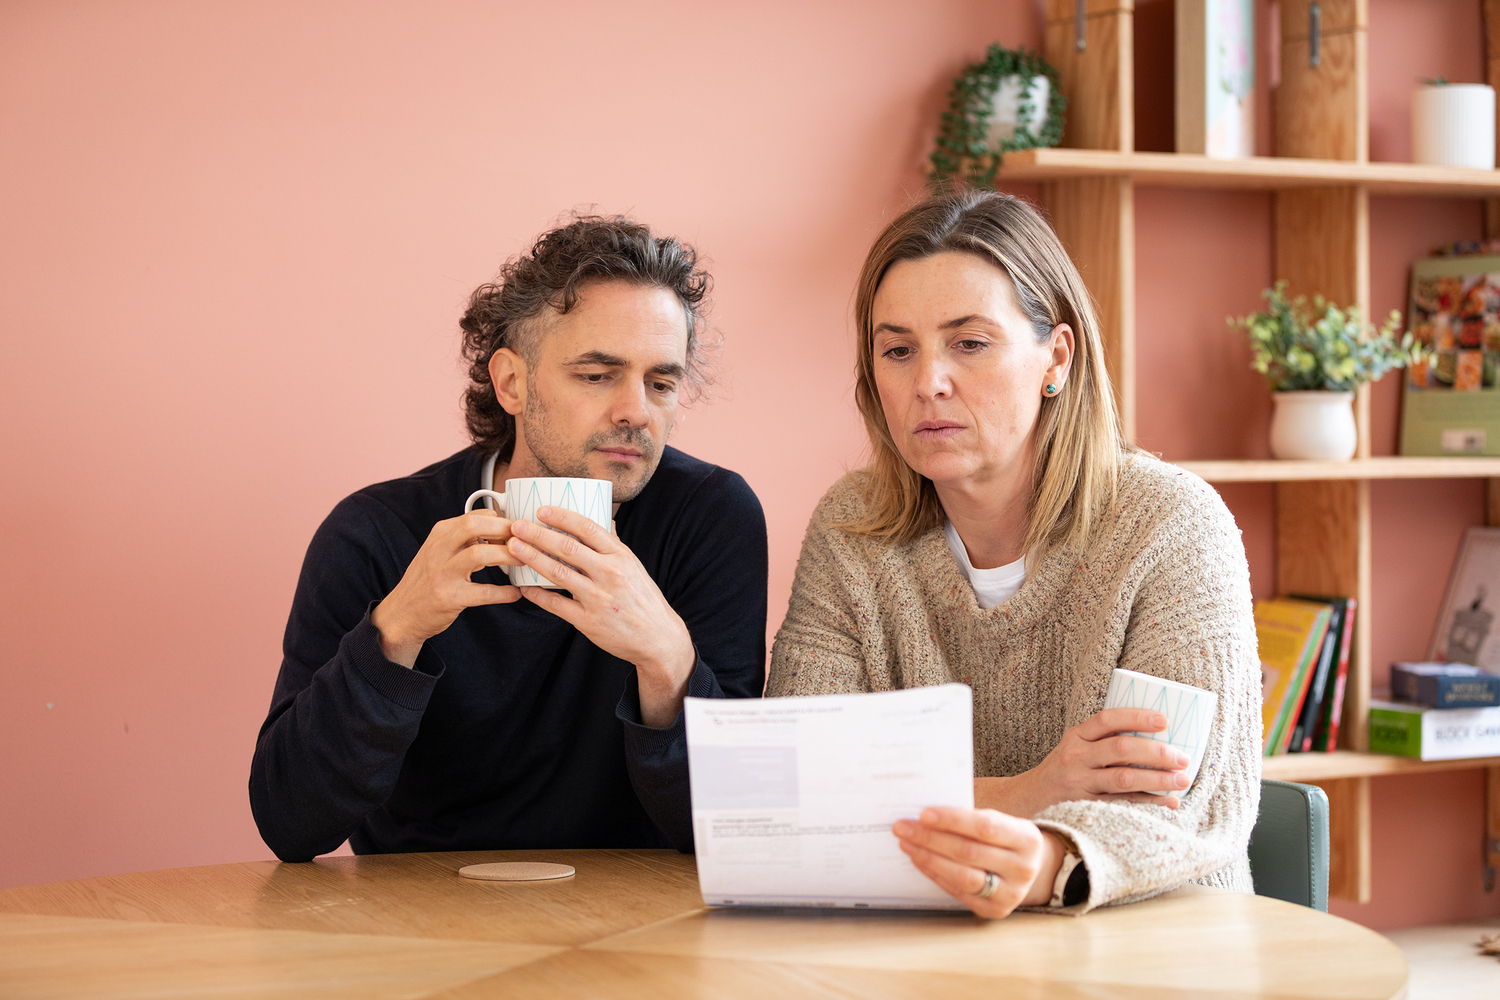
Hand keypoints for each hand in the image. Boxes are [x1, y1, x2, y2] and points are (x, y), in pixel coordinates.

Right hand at [370, 509, 521, 666]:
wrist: (401, 614)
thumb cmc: (427, 581)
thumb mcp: (439, 552)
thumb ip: (464, 539)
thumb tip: (500, 529)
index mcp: (440, 534)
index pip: (475, 515)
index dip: (502, 520)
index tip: (518, 530)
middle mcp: (439, 549)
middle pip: (475, 525)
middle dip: (505, 530)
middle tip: (527, 540)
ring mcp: (442, 573)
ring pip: (480, 554)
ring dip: (508, 556)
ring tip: (525, 562)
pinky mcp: (449, 597)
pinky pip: (484, 592)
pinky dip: (504, 593)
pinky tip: (516, 593)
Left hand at [507, 505, 694, 727]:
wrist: (658, 638)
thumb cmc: (644, 600)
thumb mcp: (634, 567)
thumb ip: (615, 544)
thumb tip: (604, 519)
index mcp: (621, 556)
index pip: (588, 528)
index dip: (562, 517)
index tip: (542, 510)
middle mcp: (609, 574)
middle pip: (567, 547)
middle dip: (538, 534)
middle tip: (517, 525)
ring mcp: (598, 598)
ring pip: (557, 572)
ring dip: (532, 557)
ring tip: (514, 547)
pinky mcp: (588, 621)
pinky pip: (556, 604)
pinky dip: (537, 594)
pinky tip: (523, 586)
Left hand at [893, 808, 1062, 917]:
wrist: (1027, 868)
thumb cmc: (1004, 838)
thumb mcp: (1000, 822)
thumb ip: (971, 817)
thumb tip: (927, 814)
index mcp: (1028, 838)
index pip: (985, 827)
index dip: (953, 820)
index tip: (923, 814)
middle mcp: (1024, 868)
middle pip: (969, 852)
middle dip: (931, 838)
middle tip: (903, 827)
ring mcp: (1011, 893)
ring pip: (962, 875)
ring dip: (928, 858)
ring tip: (906, 843)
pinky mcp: (995, 910)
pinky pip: (958, 892)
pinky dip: (935, 874)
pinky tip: (919, 860)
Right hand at [980, 708, 1190, 816]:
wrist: (1027, 800)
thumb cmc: (1062, 770)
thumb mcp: (1073, 747)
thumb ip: (1102, 740)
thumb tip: (1153, 734)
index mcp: (1075, 737)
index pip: (1106, 720)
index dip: (1135, 717)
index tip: (1164, 720)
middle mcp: (1075, 758)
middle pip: (1120, 750)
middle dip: (1156, 752)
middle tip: (1182, 757)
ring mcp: (1080, 784)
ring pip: (1124, 779)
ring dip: (1157, 780)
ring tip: (1182, 780)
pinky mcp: (1085, 807)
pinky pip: (1122, 804)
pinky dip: (1148, 803)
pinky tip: (1168, 801)